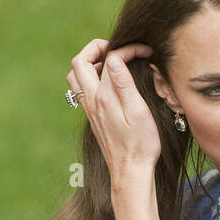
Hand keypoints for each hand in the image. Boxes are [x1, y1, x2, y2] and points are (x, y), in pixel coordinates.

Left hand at [68, 38, 160, 181]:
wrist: (130, 171)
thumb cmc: (140, 144)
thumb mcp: (137, 112)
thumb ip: (124, 84)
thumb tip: (113, 58)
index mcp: (103, 97)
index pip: (109, 59)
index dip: (127, 49)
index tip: (144, 52)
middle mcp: (91, 101)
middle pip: (78, 63)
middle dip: (95, 48)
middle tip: (116, 48)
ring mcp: (90, 110)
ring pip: (75, 77)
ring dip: (89, 63)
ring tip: (109, 63)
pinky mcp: (93, 117)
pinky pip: (81, 90)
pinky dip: (90, 78)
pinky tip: (107, 84)